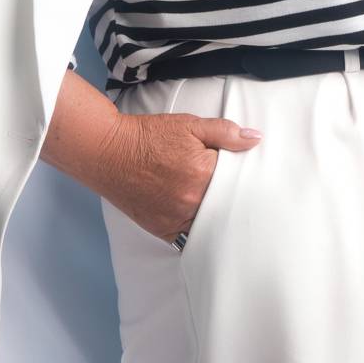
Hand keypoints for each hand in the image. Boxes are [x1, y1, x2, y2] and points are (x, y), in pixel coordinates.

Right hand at [96, 108, 262, 245]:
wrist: (107, 152)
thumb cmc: (147, 137)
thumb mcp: (190, 125)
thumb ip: (225, 133)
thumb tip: (255, 139)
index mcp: (204, 172)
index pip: (238, 181)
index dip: (241, 176)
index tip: (241, 176)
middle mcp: (192, 199)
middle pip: (226, 205)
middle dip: (230, 198)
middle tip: (231, 191)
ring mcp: (176, 217)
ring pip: (210, 224)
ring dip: (215, 216)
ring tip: (217, 206)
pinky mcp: (163, 228)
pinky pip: (189, 237)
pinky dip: (196, 229)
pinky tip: (200, 220)